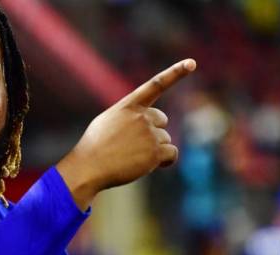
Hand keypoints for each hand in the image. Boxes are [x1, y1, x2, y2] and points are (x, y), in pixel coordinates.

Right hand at [56, 59, 195, 209]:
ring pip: (165, 139)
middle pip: (162, 121)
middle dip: (153, 132)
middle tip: (132, 146)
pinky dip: (165, 161)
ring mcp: (149, 133)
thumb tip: (151, 122)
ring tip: (131, 157)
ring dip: (153, 150)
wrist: (88, 167)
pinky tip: (148, 164)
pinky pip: (171, 153)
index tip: (191, 63)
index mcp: (128, 105)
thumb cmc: (94, 147)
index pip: (155, 85)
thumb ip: (128, 116)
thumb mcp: (107, 121)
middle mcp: (141, 116)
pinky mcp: (154, 152)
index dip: (175, 73)